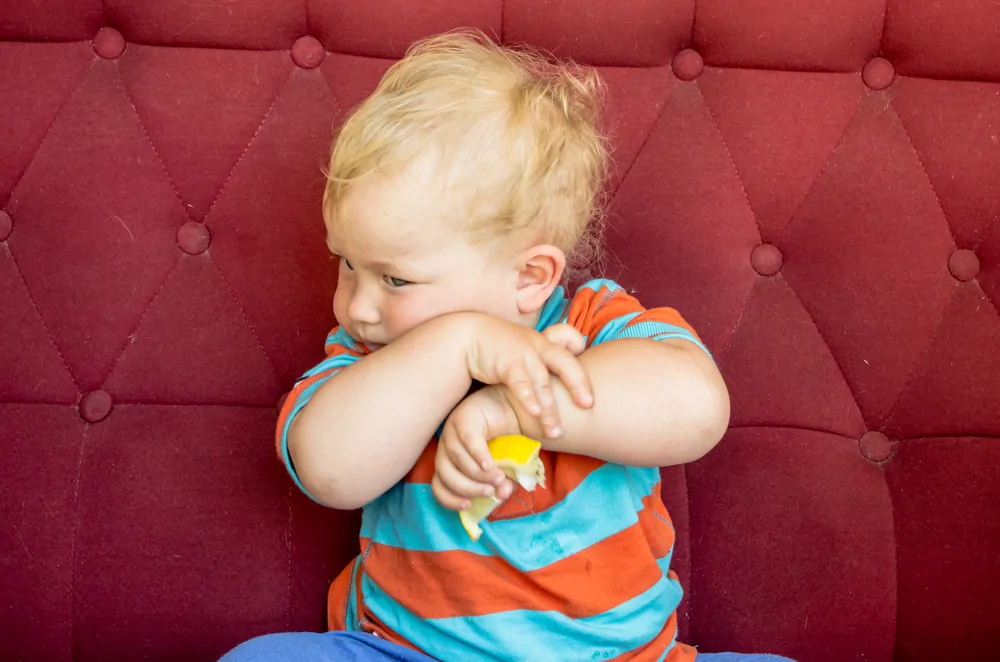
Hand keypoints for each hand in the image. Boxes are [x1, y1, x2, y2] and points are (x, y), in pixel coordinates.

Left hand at [432, 387, 518, 510]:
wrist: (513, 407)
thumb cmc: (505, 440)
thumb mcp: (504, 467)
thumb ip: (501, 481)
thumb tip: (502, 494)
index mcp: (449, 461)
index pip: (438, 486)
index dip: (449, 500)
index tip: (468, 506)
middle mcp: (446, 447)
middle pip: (446, 475)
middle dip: (468, 488)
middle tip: (489, 492)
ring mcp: (453, 430)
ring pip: (457, 459)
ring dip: (478, 474)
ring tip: (498, 478)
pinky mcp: (465, 417)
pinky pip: (469, 440)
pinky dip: (478, 455)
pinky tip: (490, 465)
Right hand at [464, 316, 592, 438]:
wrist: (469, 336)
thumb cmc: (502, 347)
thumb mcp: (528, 348)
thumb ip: (546, 361)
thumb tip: (566, 375)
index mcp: (547, 344)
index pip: (572, 352)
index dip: (583, 371)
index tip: (591, 395)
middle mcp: (539, 347)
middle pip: (565, 364)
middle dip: (578, 385)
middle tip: (588, 406)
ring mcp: (523, 354)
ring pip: (542, 382)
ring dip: (550, 408)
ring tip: (556, 432)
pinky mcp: (506, 363)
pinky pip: (520, 382)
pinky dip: (528, 398)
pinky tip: (534, 413)